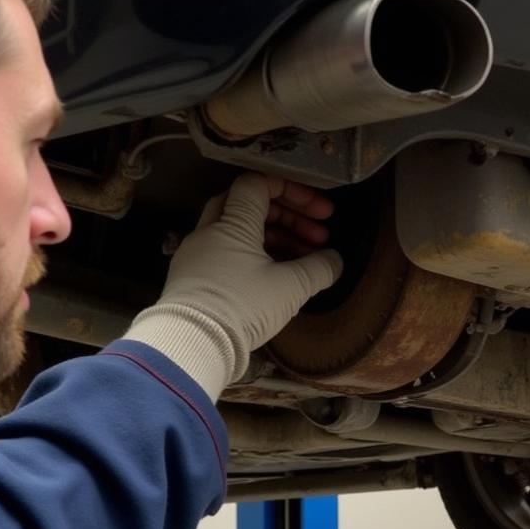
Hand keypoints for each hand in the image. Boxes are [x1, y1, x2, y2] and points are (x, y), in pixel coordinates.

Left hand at [125, 173, 341, 399]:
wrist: (194, 344)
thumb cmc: (243, 306)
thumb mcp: (291, 287)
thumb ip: (319, 269)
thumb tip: (335, 260)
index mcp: (232, 222)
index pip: (258, 184)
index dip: (293, 192)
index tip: (320, 213)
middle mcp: (210, 231)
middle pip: (250, 205)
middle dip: (289, 217)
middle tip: (319, 236)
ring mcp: (197, 254)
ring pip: (240, 231)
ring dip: (276, 238)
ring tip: (306, 260)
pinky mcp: (193, 278)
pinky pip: (228, 254)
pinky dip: (255, 256)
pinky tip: (277, 276)